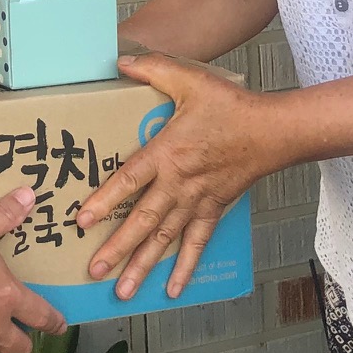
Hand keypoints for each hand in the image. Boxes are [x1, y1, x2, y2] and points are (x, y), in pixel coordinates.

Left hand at [77, 52, 281, 299]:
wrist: (271, 131)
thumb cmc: (229, 106)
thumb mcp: (188, 79)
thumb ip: (153, 69)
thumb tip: (120, 62)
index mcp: (167, 153)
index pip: (128, 181)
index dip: (104, 201)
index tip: (81, 221)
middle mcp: (178, 183)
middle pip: (142, 221)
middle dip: (116, 248)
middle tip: (94, 271)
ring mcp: (196, 201)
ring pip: (165, 240)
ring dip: (143, 266)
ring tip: (122, 291)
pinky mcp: (213, 210)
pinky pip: (196, 244)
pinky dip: (185, 268)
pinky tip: (172, 290)